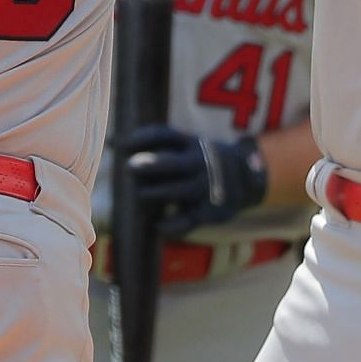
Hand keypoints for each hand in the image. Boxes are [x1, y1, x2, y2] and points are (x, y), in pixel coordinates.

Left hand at [117, 124, 267, 236]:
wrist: (247, 178)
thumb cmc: (202, 160)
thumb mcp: (189, 144)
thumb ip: (158, 145)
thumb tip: (113, 143)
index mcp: (191, 143)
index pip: (164, 135)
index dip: (142, 138)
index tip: (121, 144)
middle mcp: (199, 163)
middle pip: (172, 163)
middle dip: (149, 165)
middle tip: (129, 168)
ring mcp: (205, 188)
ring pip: (175, 191)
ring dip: (153, 194)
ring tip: (141, 195)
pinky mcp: (209, 212)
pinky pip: (186, 222)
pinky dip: (169, 226)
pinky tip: (157, 226)